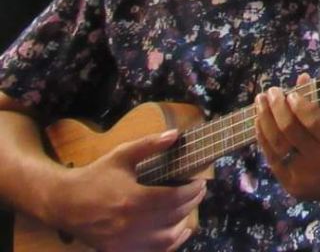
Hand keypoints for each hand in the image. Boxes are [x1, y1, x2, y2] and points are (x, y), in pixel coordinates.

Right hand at [52, 129, 205, 251]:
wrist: (64, 203)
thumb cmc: (95, 176)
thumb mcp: (122, 155)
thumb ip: (149, 144)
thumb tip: (176, 133)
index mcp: (132, 199)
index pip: (174, 198)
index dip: (193, 191)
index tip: (201, 182)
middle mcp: (130, 224)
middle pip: (173, 216)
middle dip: (192, 202)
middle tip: (199, 191)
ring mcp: (125, 242)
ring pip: (167, 239)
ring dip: (183, 224)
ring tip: (189, 208)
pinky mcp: (119, 251)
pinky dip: (170, 243)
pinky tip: (178, 232)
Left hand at [254, 73, 319, 208]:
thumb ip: (319, 105)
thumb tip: (302, 77)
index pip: (314, 122)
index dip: (300, 106)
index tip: (291, 92)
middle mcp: (318, 159)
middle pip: (291, 131)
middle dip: (278, 108)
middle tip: (272, 91)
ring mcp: (301, 173)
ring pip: (276, 143)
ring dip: (265, 119)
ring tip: (260, 101)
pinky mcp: (288, 183)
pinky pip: (271, 157)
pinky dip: (263, 137)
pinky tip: (258, 121)